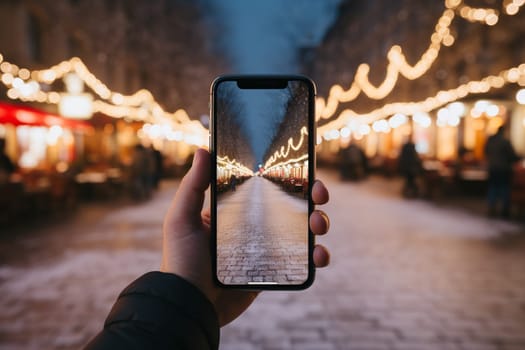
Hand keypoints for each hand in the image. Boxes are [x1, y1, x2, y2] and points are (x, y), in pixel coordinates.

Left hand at [161, 148, 329, 325]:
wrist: (191, 306)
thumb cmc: (181, 261)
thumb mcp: (182, 218)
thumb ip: (193, 185)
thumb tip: (203, 149)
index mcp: (234, 210)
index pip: (265, 186)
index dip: (286, 176)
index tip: (301, 167)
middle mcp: (252, 225)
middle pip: (290, 204)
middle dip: (311, 196)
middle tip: (319, 193)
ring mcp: (265, 248)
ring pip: (301, 229)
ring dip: (319, 222)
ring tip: (319, 224)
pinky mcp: (272, 270)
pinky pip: (301, 260)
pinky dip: (317, 256)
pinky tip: (319, 255)